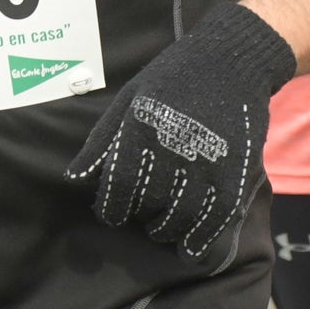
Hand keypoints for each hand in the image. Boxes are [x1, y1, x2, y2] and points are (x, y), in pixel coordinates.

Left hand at [66, 4, 293, 257]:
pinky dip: (202, 239)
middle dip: (141, 218)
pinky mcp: (235, 171)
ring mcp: (207, 162)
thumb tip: (74, 179)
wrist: (231, 60)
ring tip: (163, 226)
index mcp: (142, 129)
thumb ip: (102, 141)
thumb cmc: (172, 78)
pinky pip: (216, 217)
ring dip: (167, 231)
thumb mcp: (129, 99)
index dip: (111, 209)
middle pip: (149, 206)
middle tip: (143, 215)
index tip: (112, 214)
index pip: (120, 187)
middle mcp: (172, 149)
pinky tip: (191, 247)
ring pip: (181, 218)